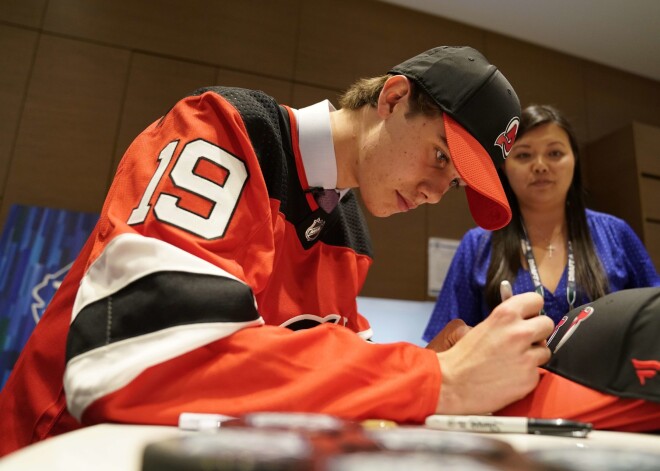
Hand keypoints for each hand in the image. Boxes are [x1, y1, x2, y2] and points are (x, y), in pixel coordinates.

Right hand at [434, 292, 553, 413]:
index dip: (532, 309)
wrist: (451, 384)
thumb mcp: (483, 328)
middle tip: (524, 340)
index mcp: (505, 315)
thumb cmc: (462, 358)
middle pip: (547, 324)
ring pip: (545, 350)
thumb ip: (505, 321)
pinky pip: (537, 372)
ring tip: (512, 361)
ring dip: (533, 355)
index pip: (536, 300)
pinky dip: (526, 374)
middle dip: (537, 332)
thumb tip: (525, 318)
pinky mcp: (530, 378)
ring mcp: (527, 357)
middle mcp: (519, 333)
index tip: (529, 315)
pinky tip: (510, 376)